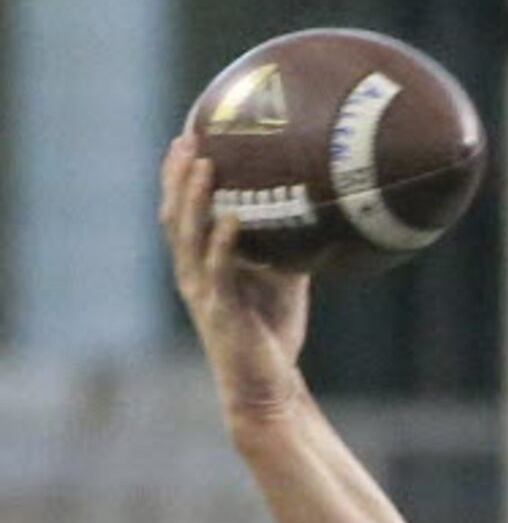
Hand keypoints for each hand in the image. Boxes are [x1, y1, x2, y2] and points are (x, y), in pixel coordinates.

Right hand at [161, 134, 309, 423]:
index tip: (187, 138)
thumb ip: (286, 247)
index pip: (181, 211)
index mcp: (200, 263)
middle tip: (188, 137)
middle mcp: (192, 272)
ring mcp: (203, 291)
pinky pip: (219, 269)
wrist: (266, 385)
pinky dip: (224, 241)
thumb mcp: (282, 280)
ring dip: (195, 197)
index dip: (178, 176)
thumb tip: (318, 214)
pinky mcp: (220, 310)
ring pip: (189, 235)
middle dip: (177, 175)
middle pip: (175, 213)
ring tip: (206, 164)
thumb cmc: (272, 332)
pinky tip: (233, 217)